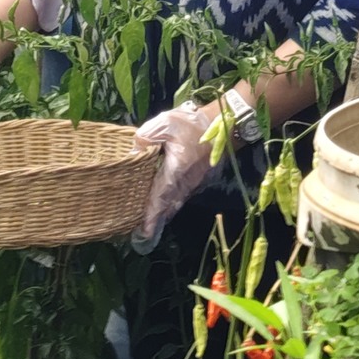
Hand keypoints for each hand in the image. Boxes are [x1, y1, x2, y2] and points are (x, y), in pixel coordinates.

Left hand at [132, 102, 224, 245]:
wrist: (224, 123)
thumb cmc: (194, 123)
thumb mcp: (166, 123)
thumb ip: (146, 137)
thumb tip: (134, 150)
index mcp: (176, 170)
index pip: (160, 197)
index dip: (151, 215)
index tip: (143, 233)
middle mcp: (186, 181)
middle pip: (168, 205)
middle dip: (156, 220)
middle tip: (142, 235)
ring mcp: (195, 181)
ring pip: (177, 201)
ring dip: (165, 213)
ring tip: (150, 223)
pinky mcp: (200, 178)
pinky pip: (183, 194)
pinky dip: (173, 202)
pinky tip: (166, 202)